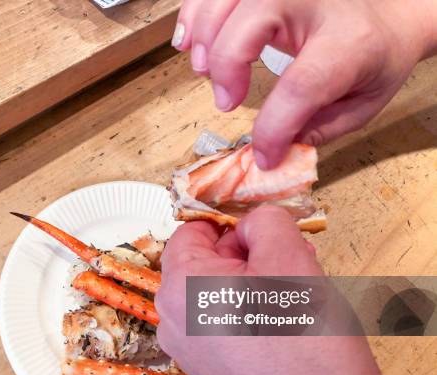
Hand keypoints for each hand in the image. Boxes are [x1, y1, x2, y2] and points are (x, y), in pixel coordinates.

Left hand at [156, 206, 435, 374]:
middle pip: (204, 263)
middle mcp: (172, 319)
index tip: (262, 233)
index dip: (230, 225)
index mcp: (179, 285)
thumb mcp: (290, 258)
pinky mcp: (209, 373)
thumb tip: (251, 225)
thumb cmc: (305, 343)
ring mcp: (188, 350)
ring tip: (295, 294)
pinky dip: (248, 314)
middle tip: (291, 261)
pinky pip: (221, 325)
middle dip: (248, 256)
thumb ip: (265, 223)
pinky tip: (285, 323)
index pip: (192, 231)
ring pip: (216, 294)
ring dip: (253, 284)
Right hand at [171, 0, 436, 168]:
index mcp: (349, 42)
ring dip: (203, 40)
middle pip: (249, 24)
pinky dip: (193, 16)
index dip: (273, 128)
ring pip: (225, 1)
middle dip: (225, 68)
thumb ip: (315, 131)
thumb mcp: (360, 106)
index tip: (263, 155)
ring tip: (204, 71)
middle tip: (226, 101)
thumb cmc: (373, 60)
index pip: (301, 85)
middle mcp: (315, 1)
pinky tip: (189, 41)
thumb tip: (269, 152)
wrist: (388, 13)